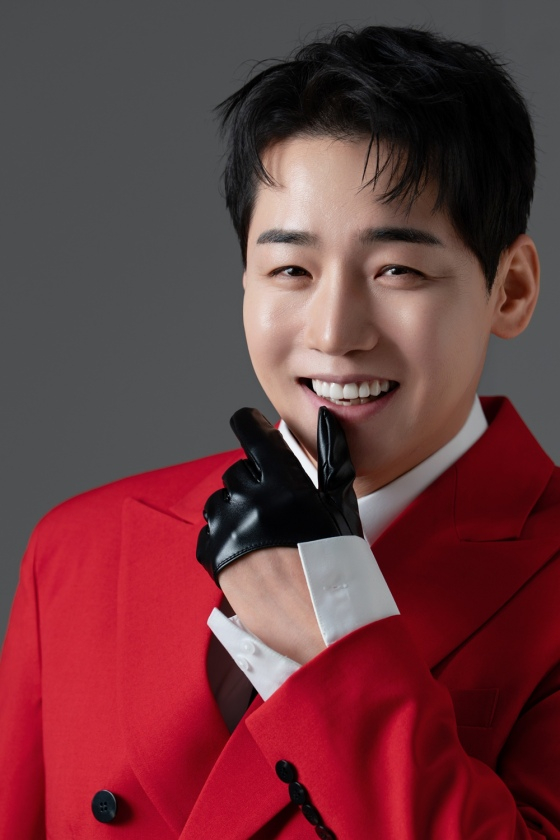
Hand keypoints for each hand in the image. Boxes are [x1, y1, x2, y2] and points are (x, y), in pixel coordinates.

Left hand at [196, 406, 362, 583]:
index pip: (253, 433)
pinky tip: (248, 553)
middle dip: (255, 481)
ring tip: (264, 535)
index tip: (252, 423)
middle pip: (238, 470)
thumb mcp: (341, 505)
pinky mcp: (213, 558)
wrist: (323, 626)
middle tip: (277, 508)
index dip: (251, 423)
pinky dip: (223, 539)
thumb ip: (333, 457)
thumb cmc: (337, 564)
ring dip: (236, 510)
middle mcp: (250, 503)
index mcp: (283, 485)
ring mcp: (228, 531)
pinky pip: (207, 533)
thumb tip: (326, 419)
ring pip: (219, 501)